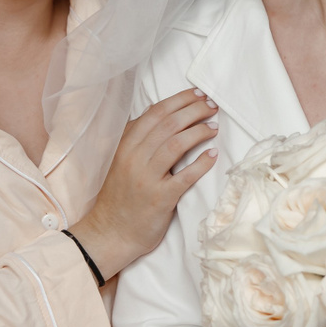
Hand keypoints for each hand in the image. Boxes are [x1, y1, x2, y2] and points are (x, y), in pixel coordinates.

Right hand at [68, 89, 217, 282]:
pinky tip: (213, 155)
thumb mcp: (122, 160)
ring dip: (199, 132)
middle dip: (194, 110)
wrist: (111, 232)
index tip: (198, 94)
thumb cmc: (121, 195)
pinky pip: (184, 177)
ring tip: (214, 127)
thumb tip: (155, 110)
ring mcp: (147, 178)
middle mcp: (134, 158)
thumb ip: (136, 136)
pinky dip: (201, 164)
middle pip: (169, 124)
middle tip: (212, 106)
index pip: (156, 113)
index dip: (180, 100)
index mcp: (126, 145)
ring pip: (176, 145)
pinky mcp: (160, 198)